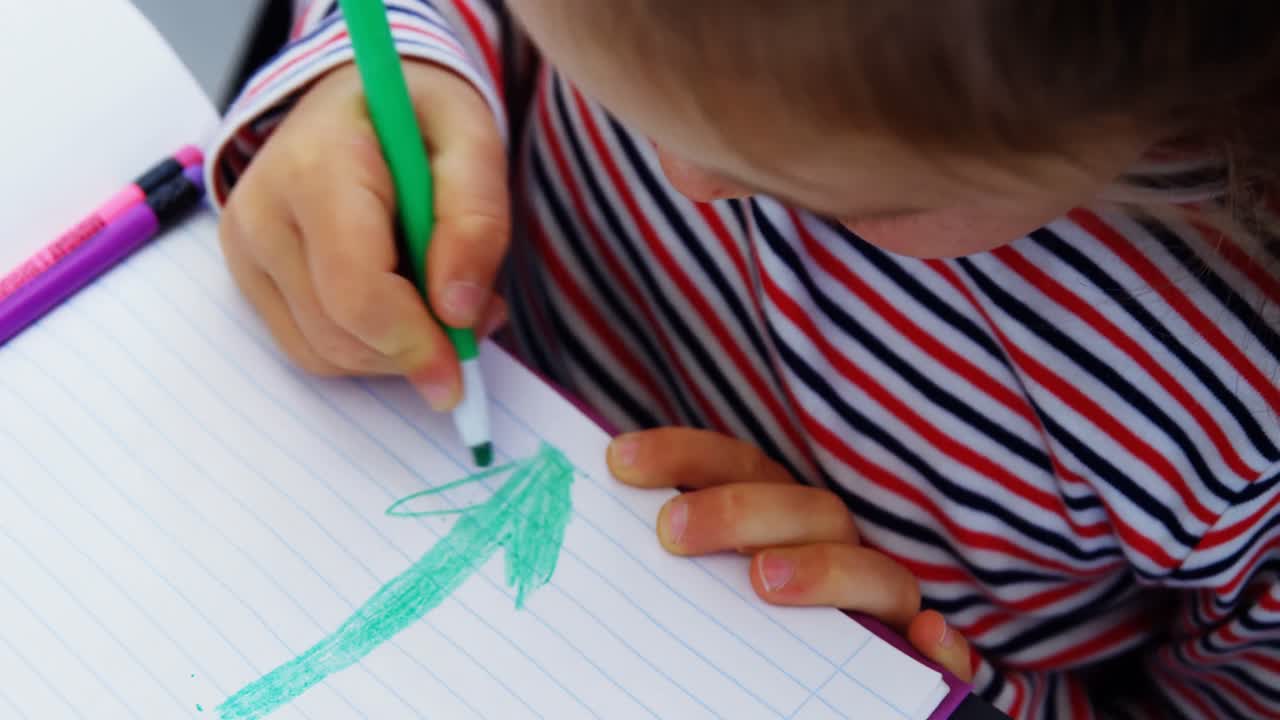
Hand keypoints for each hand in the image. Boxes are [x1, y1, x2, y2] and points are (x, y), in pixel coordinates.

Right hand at [219, 61, 507, 409]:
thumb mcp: (472, 141)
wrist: (358, 98)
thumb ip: (476, 220)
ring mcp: (246, 248)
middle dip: (412, 349)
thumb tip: (457, 311)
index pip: (355, 291)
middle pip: (338, 334)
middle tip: (472, 317)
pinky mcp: (248, 276)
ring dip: (392, 352)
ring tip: (439, 299)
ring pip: (322, 353)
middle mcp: (262, 212)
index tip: (461, 369)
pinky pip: (309, 348)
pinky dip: (365, 346)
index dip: (413, 343)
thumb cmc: (418, 115)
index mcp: (315, 168)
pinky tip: (401, 304)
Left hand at [608, 427, 973, 681]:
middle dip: (739, 510)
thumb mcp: (702, 593)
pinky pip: (948, 650)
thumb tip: (598, 524)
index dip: (685, 455)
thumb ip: (675, 563)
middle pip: (805, 510)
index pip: (739, 467)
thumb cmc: (750, 633)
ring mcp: (884, 600)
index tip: (620, 461)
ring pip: (875, 571)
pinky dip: (944, 646)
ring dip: (824, 570)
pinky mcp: (924, 656)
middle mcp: (837, 548)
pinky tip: (927, 641)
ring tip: (767, 582)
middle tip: (673, 532)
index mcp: (781, 520)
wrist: (841, 693)